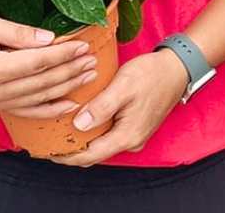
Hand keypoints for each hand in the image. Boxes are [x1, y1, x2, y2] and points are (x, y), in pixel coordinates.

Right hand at [0, 12, 98, 115]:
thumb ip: (17, 33)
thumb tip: (49, 40)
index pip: (38, 63)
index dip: (64, 54)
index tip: (84, 45)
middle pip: (41, 83)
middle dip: (71, 71)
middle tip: (95, 60)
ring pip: (36, 99)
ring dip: (65, 88)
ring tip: (88, 76)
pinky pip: (23, 111)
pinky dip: (47, 109)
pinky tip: (67, 104)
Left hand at [52, 49, 187, 166]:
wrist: (178, 67)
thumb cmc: (152, 73)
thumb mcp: (123, 85)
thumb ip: (101, 107)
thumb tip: (78, 125)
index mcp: (127, 136)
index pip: (89, 156)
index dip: (66, 155)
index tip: (46, 150)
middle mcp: (131, 141)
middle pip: (94, 153)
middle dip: (71, 149)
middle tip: (49, 139)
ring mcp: (135, 135)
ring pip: (102, 144)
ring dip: (83, 139)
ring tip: (62, 128)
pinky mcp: (136, 126)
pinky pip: (110, 135)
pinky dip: (95, 131)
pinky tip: (84, 119)